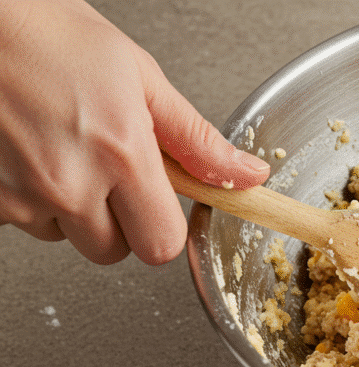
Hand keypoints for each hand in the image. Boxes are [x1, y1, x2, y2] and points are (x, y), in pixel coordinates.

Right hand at [0, 0, 269, 264]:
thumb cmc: (50, 35)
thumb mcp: (141, 78)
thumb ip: (196, 140)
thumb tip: (247, 176)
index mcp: (121, 154)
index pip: (163, 244)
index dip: (163, 226)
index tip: (159, 204)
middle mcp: (70, 184)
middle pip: (117, 251)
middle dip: (121, 222)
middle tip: (110, 173)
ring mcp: (22, 196)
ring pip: (68, 237)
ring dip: (72, 209)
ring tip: (65, 151)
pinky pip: (25, 222)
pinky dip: (31, 197)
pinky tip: (31, 153)